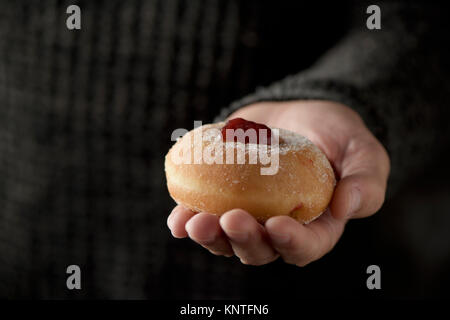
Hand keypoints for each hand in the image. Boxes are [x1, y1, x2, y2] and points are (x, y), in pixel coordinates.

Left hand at [167, 100, 389, 265]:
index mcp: (316, 226)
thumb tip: (345, 207)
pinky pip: (204, 215)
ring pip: (226, 239)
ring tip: (193, 222)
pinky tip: (178, 218)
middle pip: (259, 249)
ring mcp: (249, 214)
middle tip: (229, 219)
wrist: (301, 114)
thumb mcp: (363, 153)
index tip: (277, 224)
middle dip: (243, 239)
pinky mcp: (224, 196)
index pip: (305, 246)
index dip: (291, 243)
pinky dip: (188, 220)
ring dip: (209, 236)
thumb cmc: (338, 137)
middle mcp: (278, 227)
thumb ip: (365, 181)